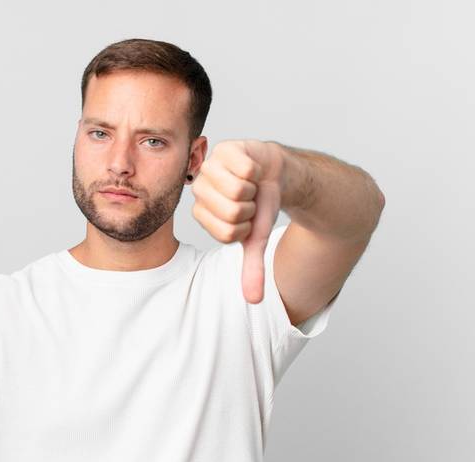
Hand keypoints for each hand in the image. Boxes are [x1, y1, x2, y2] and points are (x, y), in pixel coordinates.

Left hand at [191, 140, 285, 303]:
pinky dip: (258, 170)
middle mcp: (199, 189)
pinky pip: (247, 169)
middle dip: (252, 208)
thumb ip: (251, 269)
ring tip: (250, 183)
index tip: (246, 218)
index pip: (227, 232)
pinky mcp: (225, 148)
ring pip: (239, 190)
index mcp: (201, 213)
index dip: (246, 227)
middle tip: (250, 199)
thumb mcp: (256, 240)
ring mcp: (210, 166)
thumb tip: (254, 301)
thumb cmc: (260, 205)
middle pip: (233, 211)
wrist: (275, 174)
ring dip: (255, 188)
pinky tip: (252, 167)